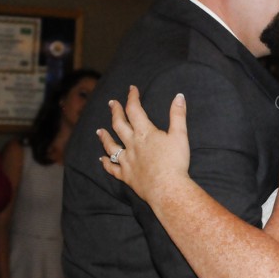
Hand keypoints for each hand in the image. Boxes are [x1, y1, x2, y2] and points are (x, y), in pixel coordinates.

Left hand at [98, 86, 189, 202]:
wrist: (167, 188)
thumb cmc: (175, 162)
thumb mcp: (180, 135)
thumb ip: (178, 115)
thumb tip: (179, 96)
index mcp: (145, 133)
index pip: (135, 110)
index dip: (132, 97)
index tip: (131, 89)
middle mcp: (132, 144)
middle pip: (119, 125)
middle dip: (115, 112)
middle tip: (111, 103)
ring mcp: (127, 160)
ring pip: (111, 146)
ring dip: (104, 137)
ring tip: (99, 130)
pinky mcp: (126, 176)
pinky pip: (112, 168)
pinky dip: (106, 163)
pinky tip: (101, 159)